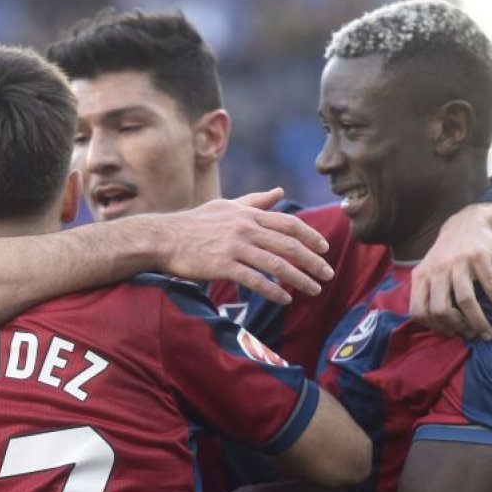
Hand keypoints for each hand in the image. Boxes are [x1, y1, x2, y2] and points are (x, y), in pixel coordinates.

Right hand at [154, 188, 332, 304]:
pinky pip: (255, 280)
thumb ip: (255, 201)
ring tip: (314, 290)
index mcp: (248, 214)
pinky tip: (284, 299)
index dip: (310, 236)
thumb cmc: (195, 223)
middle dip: (313, 261)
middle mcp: (245, 228)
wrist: (163, 238)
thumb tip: (280, 191)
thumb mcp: (226, 206)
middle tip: (328, 274)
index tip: (325, 249)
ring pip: (276, 264)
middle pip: (289, 245)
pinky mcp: (223, 266)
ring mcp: (234, 247)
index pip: (289, 223)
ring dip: (300, 279)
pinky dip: (273, 290)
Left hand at [409, 203, 491, 340]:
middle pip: (440, 309)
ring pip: (465, 300)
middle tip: (468, 333)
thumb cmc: (448, 254)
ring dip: (477, 322)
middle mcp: (436, 269)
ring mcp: (457, 262)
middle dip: (455, 327)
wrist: (469, 222)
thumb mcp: (429, 270)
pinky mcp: (479, 257)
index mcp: (421, 276)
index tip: (449, 332)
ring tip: (487, 334)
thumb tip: (435, 326)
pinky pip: (491, 287)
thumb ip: (427, 293)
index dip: (433, 326)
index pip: (419, 311)